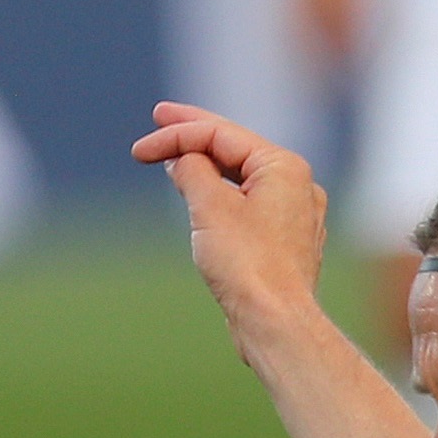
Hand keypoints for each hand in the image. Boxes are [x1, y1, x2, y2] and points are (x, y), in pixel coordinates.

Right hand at [135, 104, 333, 326]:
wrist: (275, 322)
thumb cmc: (248, 264)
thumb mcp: (209, 205)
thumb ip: (191, 169)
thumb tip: (183, 159)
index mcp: (284, 168)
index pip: (221, 135)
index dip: (176, 135)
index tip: (139, 150)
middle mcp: (298, 187)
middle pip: (235, 150)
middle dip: (194, 136)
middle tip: (160, 116)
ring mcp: (294, 215)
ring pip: (242, 178)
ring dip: (206, 167)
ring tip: (173, 156)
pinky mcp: (284, 242)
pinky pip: (248, 204)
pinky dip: (221, 195)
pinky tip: (204, 193)